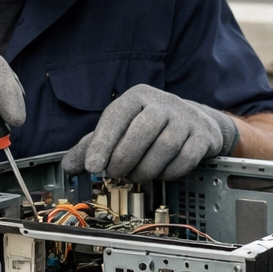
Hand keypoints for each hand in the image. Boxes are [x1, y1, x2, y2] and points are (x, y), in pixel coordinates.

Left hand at [62, 84, 238, 180]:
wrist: (195, 122)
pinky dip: (169, 172)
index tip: (92, 166)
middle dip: (124, 158)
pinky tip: (160, 172)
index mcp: (138, 96)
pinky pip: (185, 159)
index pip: (117, 116)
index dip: (103, 143)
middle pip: (143, 130)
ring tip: (136, 175)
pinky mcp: (202, 136)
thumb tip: (69, 166)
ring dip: (145, 169)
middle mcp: (163, 103)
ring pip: (165, 147)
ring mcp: (186, 119)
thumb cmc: (150, 127)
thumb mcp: (120, 129)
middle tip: (115, 173)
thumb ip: (93, 146)